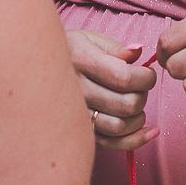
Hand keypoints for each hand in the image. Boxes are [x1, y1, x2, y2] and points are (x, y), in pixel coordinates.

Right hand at [67, 30, 157, 150]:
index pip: (124, 77)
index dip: (145, 78)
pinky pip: (111, 144)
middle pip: (126, 104)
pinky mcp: (80, 131)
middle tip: (139, 87)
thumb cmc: (72, 52)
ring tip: (136, 104)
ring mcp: (75, 114)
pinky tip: (149, 132)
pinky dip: (135, 141)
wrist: (37, 71)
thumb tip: (139, 51)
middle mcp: (76, 90)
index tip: (146, 73)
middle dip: (143, 95)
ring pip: (119, 127)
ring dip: (138, 118)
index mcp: (80, 60)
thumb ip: (117, 48)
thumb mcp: (91, 40)